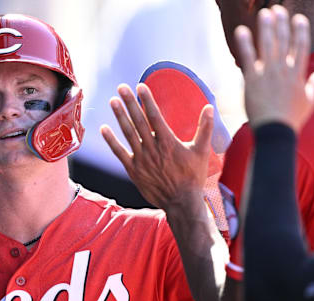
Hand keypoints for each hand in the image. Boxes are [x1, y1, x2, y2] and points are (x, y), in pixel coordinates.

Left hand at [101, 83, 213, 210]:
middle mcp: (152, 148)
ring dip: (120, 116)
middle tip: (122, 87)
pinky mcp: (133, 170)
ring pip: (128, 134)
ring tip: (113, 101)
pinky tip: (104, 129)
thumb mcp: (202, 151)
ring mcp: (141, 159)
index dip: (146, 100)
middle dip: (130, 103)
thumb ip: (205, 128)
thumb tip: (209, 107)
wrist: (181, 202)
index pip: (154, 116)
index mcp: (168, 142)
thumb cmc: (193, 177)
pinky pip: (119, 153)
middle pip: (139, 121)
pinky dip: (111, 141)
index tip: (140, 86)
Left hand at [235, 6, 313, 131]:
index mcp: (297, 74)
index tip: (299, 19)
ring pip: (267, 45)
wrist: (275, 131)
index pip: (300, 47)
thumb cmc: (292, 120)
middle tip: (278, 9)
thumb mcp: (310, 102)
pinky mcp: (252, 80)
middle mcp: (283, 70)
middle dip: (282, 23)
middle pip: (284, 41)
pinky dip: (245, 43)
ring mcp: (267, 74)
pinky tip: (241, 31)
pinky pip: (247, 58)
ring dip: (266, 27)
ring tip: (264, 13)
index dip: (300, 31)